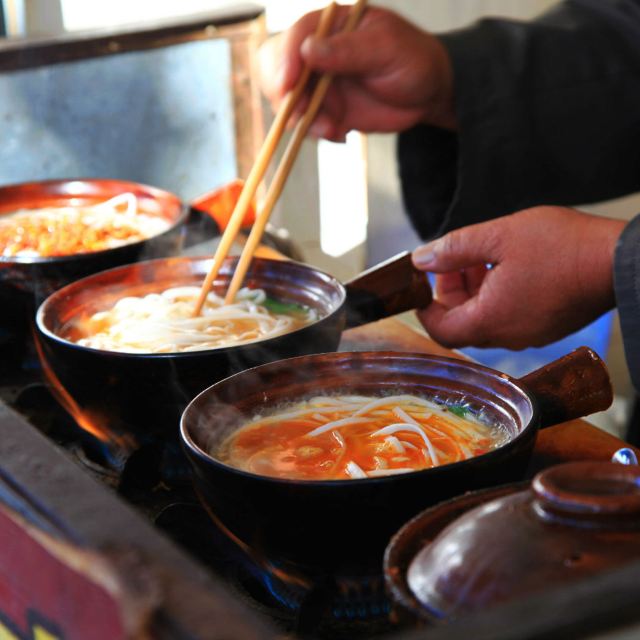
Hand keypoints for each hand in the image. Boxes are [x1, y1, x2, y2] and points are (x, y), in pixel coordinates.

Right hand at [258, 5, 455, 140]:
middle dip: (284, 94)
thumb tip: (308, 50)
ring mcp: (318, 83)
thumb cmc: (412, 59)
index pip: (295, 37)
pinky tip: (342, 134)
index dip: (285, 60)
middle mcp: (317, 53)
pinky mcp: (325, 109)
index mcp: (330, 26)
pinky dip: (317, 132)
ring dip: (303, 120)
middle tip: (302, 114)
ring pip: (288, 101)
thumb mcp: (387, 49)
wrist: (427, 92)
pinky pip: (306, 123)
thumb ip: (348, 50)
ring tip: (333, 129)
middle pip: (277, 69)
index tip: (288, 86)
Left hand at [411, 207, 625, 349]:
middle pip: (461, 323)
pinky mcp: (545, 327)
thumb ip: (453, 248)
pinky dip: (496, 295)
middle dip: (451, 291)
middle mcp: (507, 335)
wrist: (620, 260)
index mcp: (490, 319)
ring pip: (485, 319)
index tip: (422, 283)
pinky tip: (507, 265)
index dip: (424, 307)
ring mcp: (529, 334)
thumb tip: (421, 259)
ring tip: (484, 256)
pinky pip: (508, 317)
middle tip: (457, 259)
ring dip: (474, 290)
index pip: (440, 330)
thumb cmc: (562, 247)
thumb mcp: (498, 236)